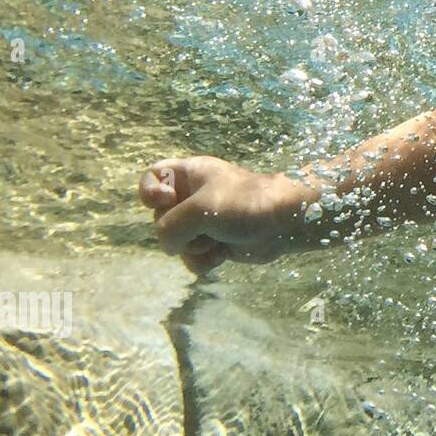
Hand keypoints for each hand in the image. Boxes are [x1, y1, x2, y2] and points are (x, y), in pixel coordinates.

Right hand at [138, 156, 310, 274]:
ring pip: (175, 243)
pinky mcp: (214, 243)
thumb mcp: (200, 209)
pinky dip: (206, 260)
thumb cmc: (245, 203)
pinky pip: (192, 258)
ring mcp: (202, 222)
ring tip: (218, 237)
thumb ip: (169, 227)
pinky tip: (224, 253)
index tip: (165, 201)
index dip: (150, 193)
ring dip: (195, 247)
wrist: (284, 224)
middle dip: (180, 229)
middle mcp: (192, 197)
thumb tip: (169, 246)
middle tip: (203, 223)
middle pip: (159, 219)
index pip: (151, 178)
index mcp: (189, 175)